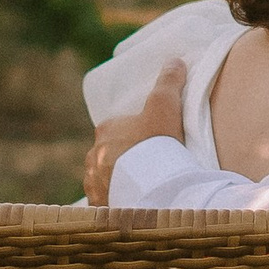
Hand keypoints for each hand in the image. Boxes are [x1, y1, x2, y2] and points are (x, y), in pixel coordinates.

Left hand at [84, 61, 186, 205]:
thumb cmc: (157, 142)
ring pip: (105, 180)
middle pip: (108, 155)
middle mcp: (93, 156)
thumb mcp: (166, 105)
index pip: (115, 129)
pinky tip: (131, 207)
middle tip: (147, 168)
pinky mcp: (100, 206)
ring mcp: (94, 183)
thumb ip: (169, 82)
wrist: (153, 186)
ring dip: (118, 183)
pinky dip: (116, 204)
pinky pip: (106, 204)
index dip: (132, 135)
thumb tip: (174, 61)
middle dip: (122, 160)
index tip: (149, 143)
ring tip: (142, 190)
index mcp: (105, 130)